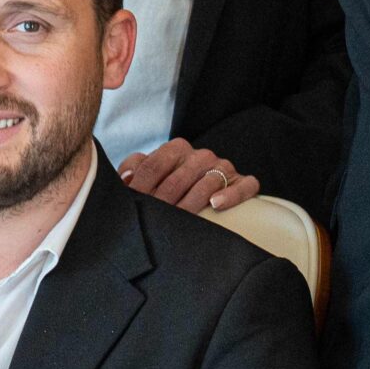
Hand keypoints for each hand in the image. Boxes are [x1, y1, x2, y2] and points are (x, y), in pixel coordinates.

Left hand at [117, 139, 260, 212]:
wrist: (203, 188)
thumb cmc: (170, 183)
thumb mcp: (150, 171)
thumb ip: (134, 168)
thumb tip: (125, 178)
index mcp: (176, 148)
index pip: (154, 166)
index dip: (141, 186)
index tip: (132, 204)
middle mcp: (201, 155)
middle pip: (178, 178)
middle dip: (163, 201)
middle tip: (152, 219)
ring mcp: (223, 168)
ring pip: (208, 182)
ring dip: (191, 202)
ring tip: (179, 218)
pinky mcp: (244, 182)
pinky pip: (244, 186)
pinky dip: (231, 195)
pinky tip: (215, 204)